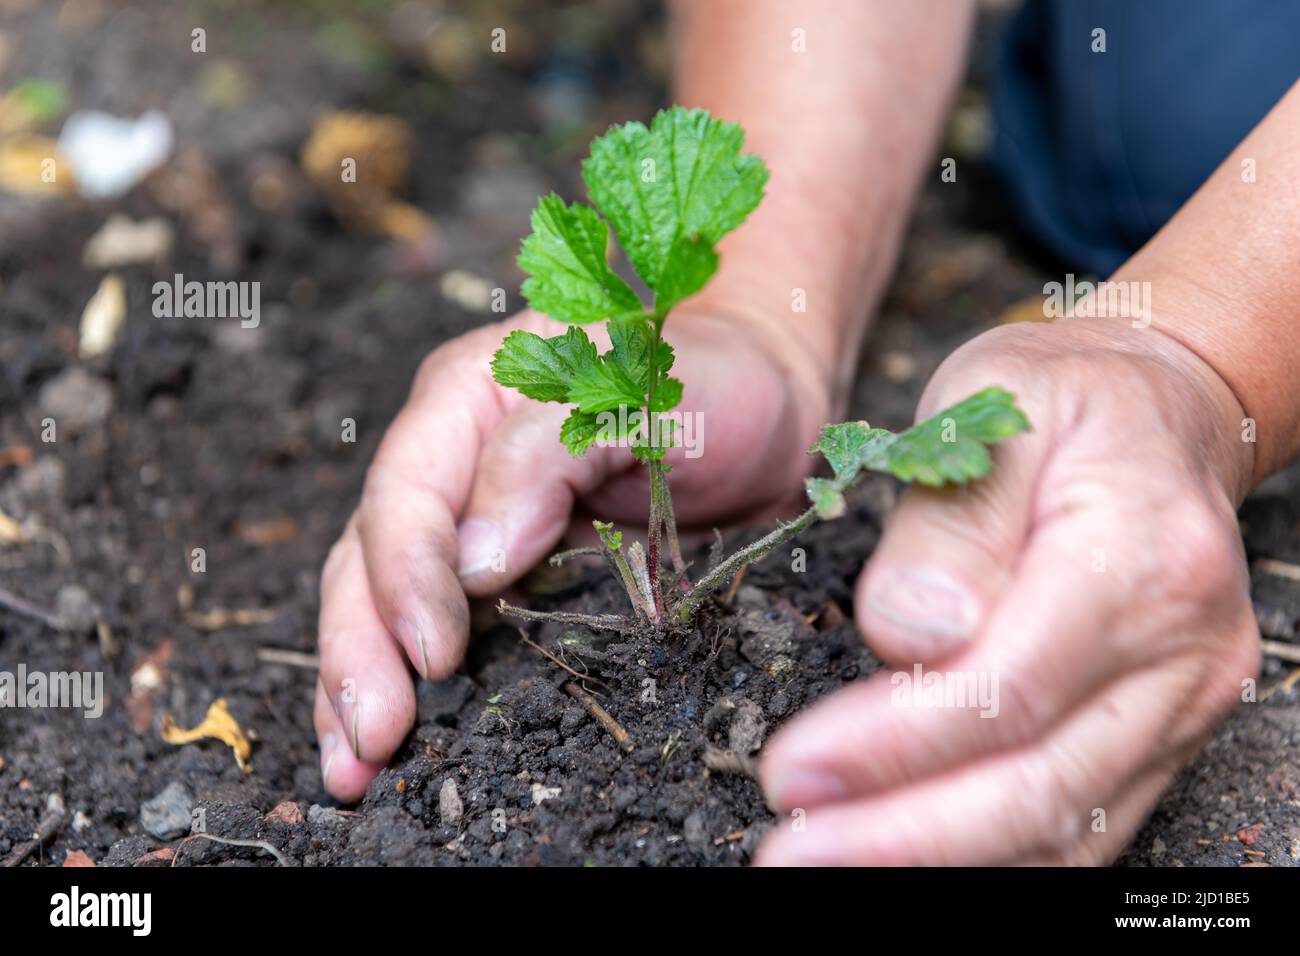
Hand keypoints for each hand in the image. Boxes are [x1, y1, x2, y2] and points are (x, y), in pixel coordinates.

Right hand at [315, 308, 830, 799]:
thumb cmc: (706, 378)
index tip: (432, 653)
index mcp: (466, 403)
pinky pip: (448, 636)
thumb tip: (475, 561)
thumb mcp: (639, 392)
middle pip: (371, 561)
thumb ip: (550, 453)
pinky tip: (397, 752)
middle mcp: (452, 469)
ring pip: (384, 608)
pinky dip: (414, 691)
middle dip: (361, 652)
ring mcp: (474, 531)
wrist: (759, 399)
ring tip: (354, 771)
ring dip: (360, 688)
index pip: (408, 494)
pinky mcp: (513, 585)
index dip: (408, 577)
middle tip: (371, 741)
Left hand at [756, 317, 1259, 864]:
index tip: (793, 773)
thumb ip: (948, 524)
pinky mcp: (1164, 732)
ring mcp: (1181, 702)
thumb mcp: (989, 405)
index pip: (1009, 688)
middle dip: (904, 838)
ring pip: (1065, 827)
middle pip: (1039, 784)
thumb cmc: (1061, 399)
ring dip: (939, 861)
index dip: (894, 746)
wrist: (1156, 412)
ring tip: (828, 862)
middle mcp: (1184, 651)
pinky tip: (907, 856)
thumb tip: (907, 636)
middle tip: (792, 855)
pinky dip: (993, 854)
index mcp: (1142, 558)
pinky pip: (1084, 824)